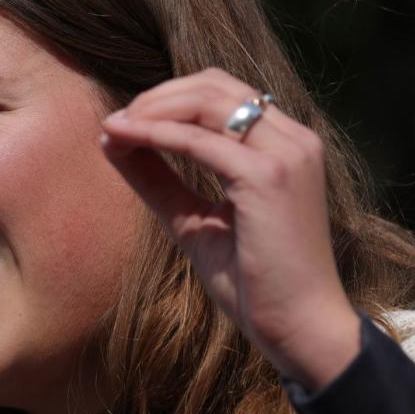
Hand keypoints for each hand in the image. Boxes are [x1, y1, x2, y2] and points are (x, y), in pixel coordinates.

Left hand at [100, 68, 361, 390]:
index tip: (127, 120)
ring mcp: (286, 155)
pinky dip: (156, 134)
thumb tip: (113, 138)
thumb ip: (161, 180)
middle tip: (117, 120)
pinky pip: (198, 141)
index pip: (225, 93)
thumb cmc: (257, 285)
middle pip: (215, 84)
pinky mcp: (267, 177)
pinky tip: (124, 140)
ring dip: (153, 108)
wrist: (301, 329)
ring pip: (207, 101)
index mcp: (288, 146)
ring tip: (115, 127)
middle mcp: (294, 140)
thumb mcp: (198, 222)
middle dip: (159, 95)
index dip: (172, 97)